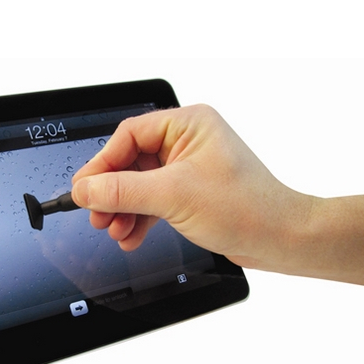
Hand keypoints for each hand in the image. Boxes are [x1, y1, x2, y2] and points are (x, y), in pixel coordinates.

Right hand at [72, 104, 311, 270]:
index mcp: (188, 125)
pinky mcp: (190, 192)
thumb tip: (85, 189)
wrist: (280, 238)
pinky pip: (153, 201)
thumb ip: (123, 191)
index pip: (129, 136)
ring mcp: (188, 169)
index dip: (102, 164)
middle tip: (95, 214)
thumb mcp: (174, 196)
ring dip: (123, 210)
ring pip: (140, 185)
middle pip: (131, 162)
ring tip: (113, 230)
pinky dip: (139, 219)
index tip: (83, 188)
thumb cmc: (246, 207)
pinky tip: (130, 237)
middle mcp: (187, 142)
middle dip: (112, 192)